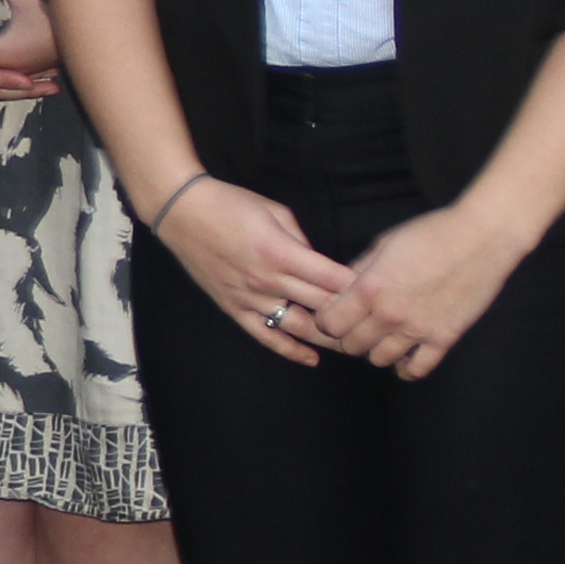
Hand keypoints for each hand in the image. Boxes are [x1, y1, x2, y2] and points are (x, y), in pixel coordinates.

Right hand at [142, 172, 358, 368]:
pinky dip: (290, 350)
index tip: (381, 295)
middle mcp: (267, 281)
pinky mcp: (234, 308)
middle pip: (321, 306)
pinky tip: (312, 358)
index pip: (332, 279)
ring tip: (354, 345)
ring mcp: (249, 298)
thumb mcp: (276, 211)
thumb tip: (322, 265)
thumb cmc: (231, 204)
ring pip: (298, 328)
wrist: (183, 213)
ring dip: (328, 338)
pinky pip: (266, 336)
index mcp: (281, 253)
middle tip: (377, 325)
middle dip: (352, 316)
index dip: (359, 289)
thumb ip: (303, 242)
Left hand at [309, 195, 540, 380]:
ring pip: (379, 360)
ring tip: (382, 338)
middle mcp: (390, 315)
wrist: (482, 237)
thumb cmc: (431, 232)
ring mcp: (418, 330)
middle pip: (351, 346)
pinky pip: (417, 369)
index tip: (333, 315)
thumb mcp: (384, 243)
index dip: (327, 321)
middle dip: (349, 337)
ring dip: (376, 350)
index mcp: (370, 289)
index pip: (330, 325)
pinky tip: (405, 358)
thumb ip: (359, 271)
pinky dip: (407, 368)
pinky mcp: (444, 338)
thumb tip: (341, 290)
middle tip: (357, 326)